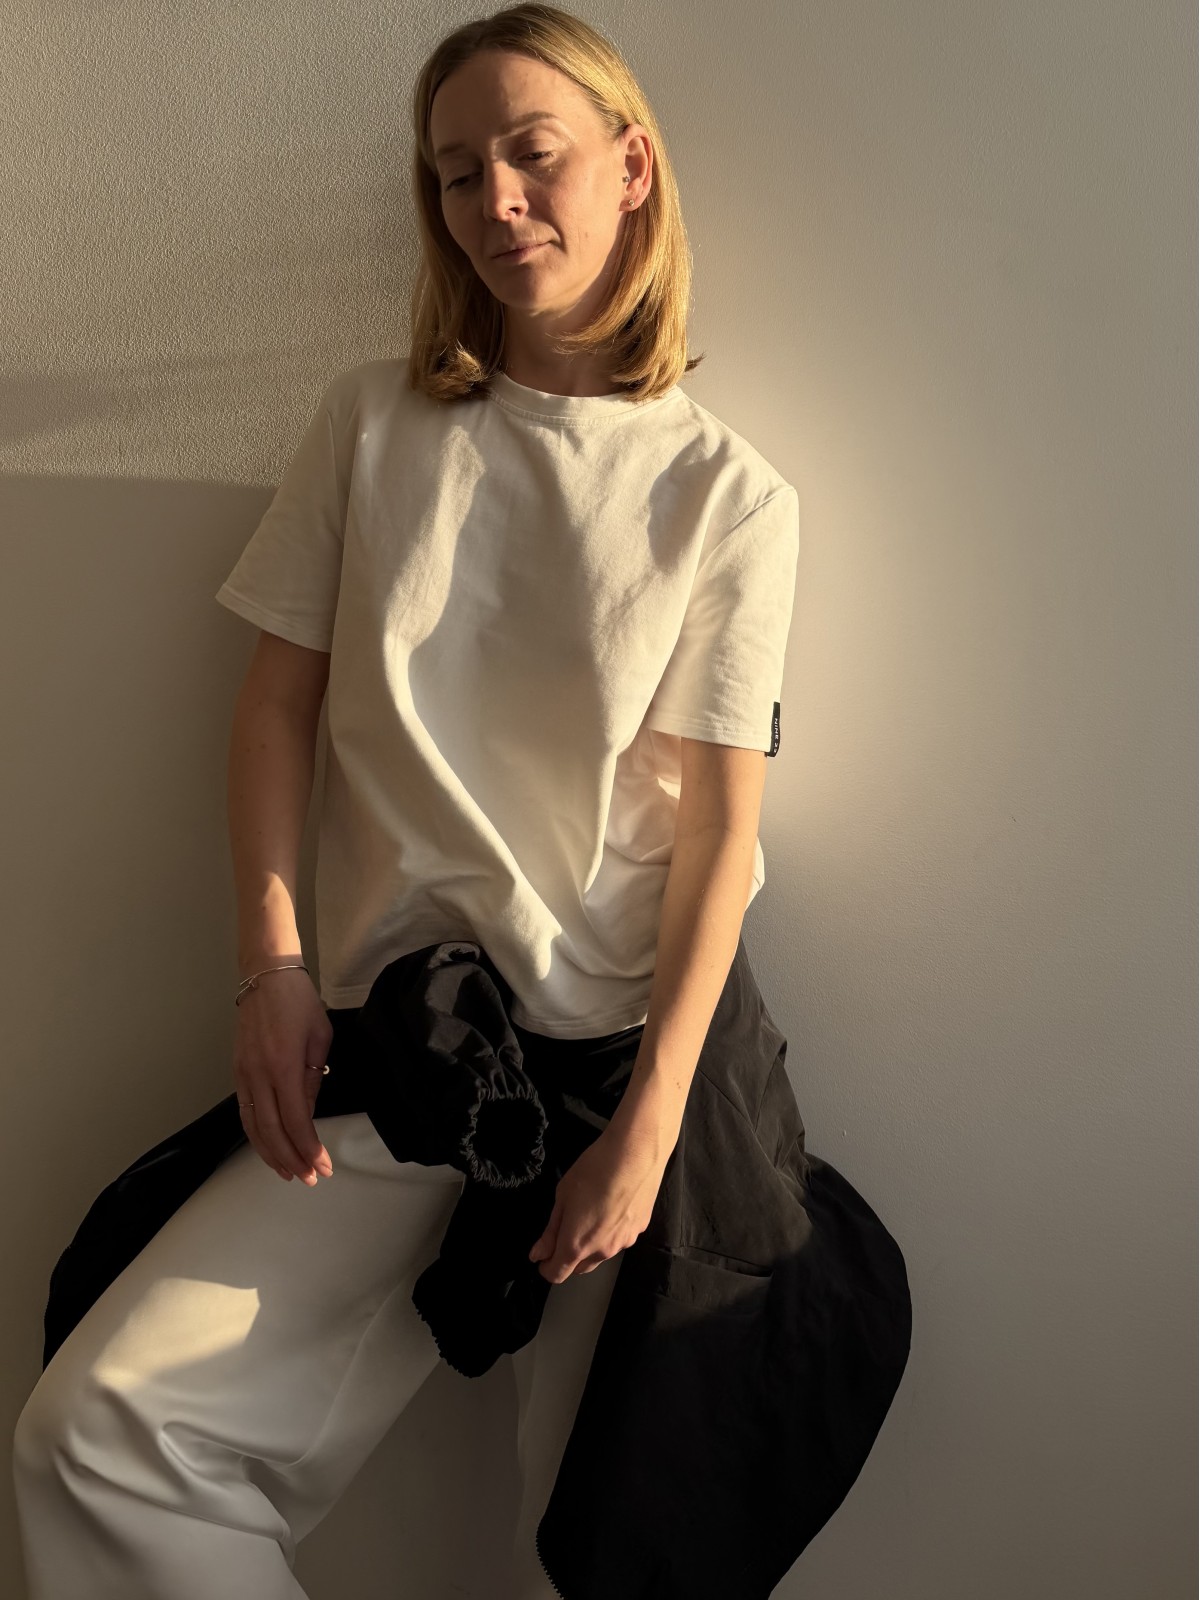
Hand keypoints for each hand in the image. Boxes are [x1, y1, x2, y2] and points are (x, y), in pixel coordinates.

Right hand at [232, 968, 334, 1184]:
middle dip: (291, 1159)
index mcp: (283, 1066)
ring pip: (253, 1126)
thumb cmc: (299, 1002)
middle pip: (272, 1131)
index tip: (323, 1166)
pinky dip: (256, 1135)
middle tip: (309, 1178)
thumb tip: (307, 1113)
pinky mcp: (237, 1072)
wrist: (265, 977)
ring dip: (270, 1153)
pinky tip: (268, 1146)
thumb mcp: (319, 1038)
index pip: (296, 1120)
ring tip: (289, 1171)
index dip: (309, 1148)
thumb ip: (313, 1078)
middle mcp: (258, 1075)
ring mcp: (243, 1075)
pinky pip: (245, 1112)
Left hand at [527, 1117, 670, 1283]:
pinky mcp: (640, 1230)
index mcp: (576, 1245)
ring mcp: (624, 1243)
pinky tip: (611, 1207)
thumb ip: (551, 1231)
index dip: (545, 1267)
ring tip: (591, 1213)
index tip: (542, 1254)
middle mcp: (601, 1251)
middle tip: (565, 1229)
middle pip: (579, 1269)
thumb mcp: (563, 1196)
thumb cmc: (594, 1170)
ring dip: (590, 1246)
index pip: (557, 1274)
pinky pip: (619, 1240)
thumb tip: (538, 1254)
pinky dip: (610, 1233)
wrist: (636, 1153)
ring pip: (601, 1255)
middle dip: (568, 1258)